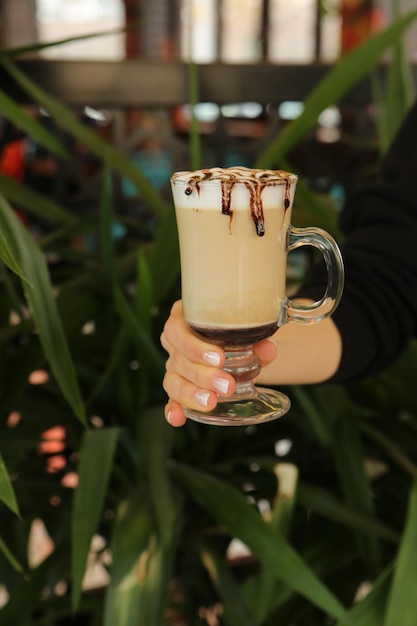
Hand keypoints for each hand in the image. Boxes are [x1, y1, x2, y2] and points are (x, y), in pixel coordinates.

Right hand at [160, 301, 277, 425]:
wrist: (240, 339)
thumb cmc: (237, 328)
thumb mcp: (246, 329)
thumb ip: (258, 338)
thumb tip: (268, 349)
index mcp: (184, 317)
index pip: (177, 330)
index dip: (194, 346)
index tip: (219, 358)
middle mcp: (175, 341)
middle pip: (178, 359)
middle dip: (202, 375)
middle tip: (227, 385)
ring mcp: (174, 365)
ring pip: (173, 381)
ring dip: (191, 394)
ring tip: (211, 402)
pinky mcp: (179, 385)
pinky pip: (172, 398)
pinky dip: (174, 409)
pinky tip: (178, 418)